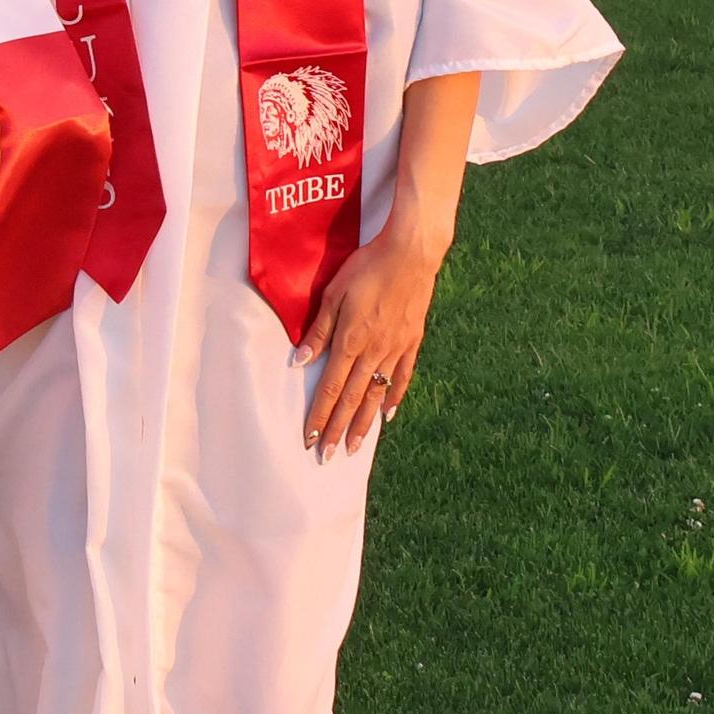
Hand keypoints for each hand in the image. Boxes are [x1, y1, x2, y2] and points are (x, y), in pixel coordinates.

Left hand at [297, 216, 446, 460]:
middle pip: (352, 400)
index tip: (310, 440)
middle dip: (338, 431)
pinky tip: (387, 415)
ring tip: (354, 448)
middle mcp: (374, 352)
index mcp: (350, 341)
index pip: (330, 389)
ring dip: (364, 424)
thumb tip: (300, 361)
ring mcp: (396, 350)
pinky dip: (393, 398)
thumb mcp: (333, 293)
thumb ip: (318, 330)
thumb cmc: (366, 268)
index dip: (319, 416)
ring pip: (376, 395)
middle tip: (327, 458)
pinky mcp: (412, 343)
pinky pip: (401, 378)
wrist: (410, 255)